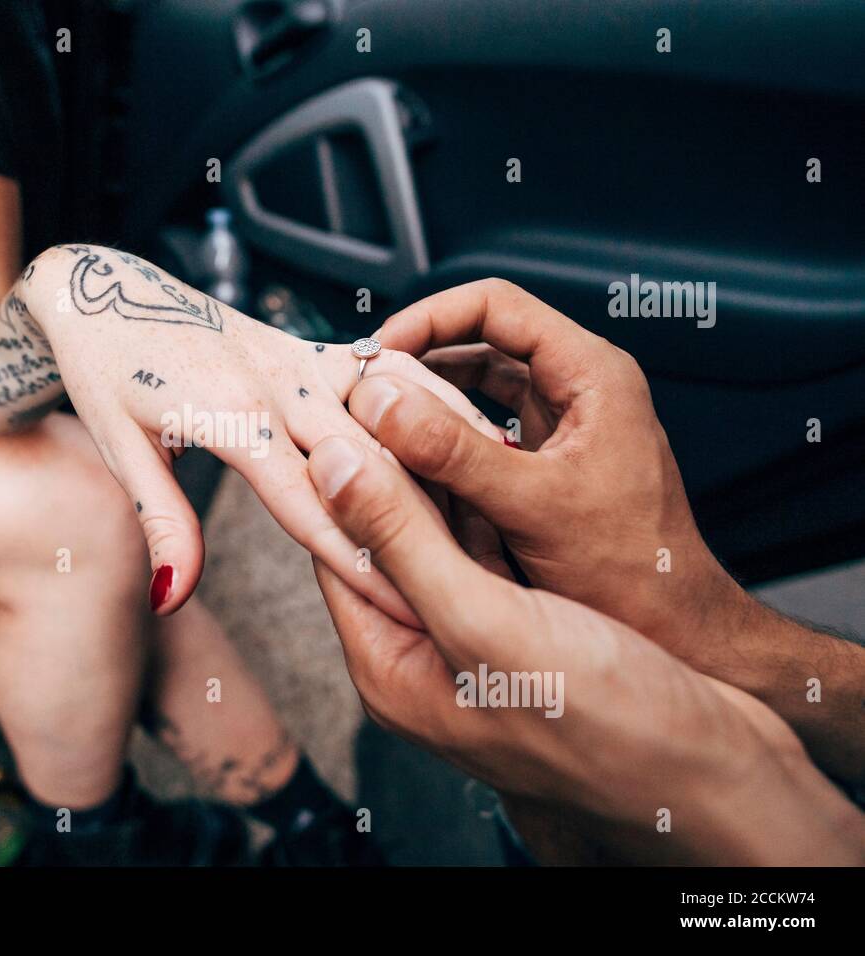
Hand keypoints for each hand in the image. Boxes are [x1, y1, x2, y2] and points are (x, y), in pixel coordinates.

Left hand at [14, 245, 502, 623]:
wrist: (104, 293)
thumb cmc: (108, 375)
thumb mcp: (120, 453)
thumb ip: (162, 526)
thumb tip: (173, 598)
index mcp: (231, 415)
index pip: (311, 506)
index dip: (363, 563)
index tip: (411, 612)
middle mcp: (280, 381)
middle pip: (375, 464)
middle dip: (425, 529)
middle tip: (478, 582)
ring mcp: (306, 357)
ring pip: (402, 411)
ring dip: (452, 460)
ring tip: (505, 510)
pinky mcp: (318, 345)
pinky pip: (396, 374)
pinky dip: (442, 403)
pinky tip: (483, 435)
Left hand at [306, 433, 864, 863]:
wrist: (711, 768)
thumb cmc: (601, 717)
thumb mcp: (481, 620)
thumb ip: (400, 542)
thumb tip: (328, 467)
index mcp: (392, 670)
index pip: (337, 556)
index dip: (337, 480)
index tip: (339, 406)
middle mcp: (423, 658)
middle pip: (383, 544)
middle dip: (382, 469)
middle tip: (382, 387)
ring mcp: (474, 643)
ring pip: (435, 539)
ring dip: (432, 475)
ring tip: (423, 395)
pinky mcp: (524, 629)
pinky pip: (485, 550)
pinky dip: (481, 500)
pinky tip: (483, 444)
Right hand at [364, 278, 739, 657]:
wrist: (675, 632)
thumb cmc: (629, 572)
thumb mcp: (531, 506)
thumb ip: (452, 452)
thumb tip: (378, 400)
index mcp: (592, 374)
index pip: (496, 305)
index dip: (428, 318)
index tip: (376, 353)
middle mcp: (579, 389)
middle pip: (481, 339)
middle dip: (418, 357)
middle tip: (362, 388)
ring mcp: (561, 427)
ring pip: (477, 387)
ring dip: (424, 398)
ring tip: (374, 420)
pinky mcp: (545, 464)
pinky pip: (481, 431)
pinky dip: (440, 438)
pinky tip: (404, 461)